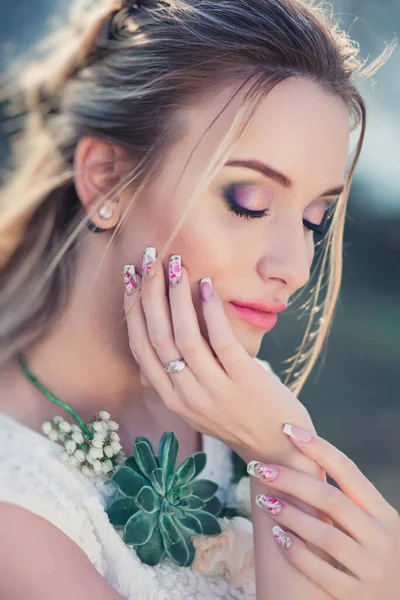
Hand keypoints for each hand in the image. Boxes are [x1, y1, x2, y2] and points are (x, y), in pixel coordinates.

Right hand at [123, 251, 311, 463]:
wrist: (277, 449)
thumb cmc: (238, 418)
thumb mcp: (197, 405)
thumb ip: (177, 378)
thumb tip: (160, 337)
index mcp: (171, 398)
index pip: (141, 348)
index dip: (132, 310)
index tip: (130, 278)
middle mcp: (186, 395)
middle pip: (157, 337)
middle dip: (149, 294)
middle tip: (148, 259)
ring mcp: (214, 390)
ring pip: (184, 337)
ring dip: (176, 297)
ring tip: (176, 265)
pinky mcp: (243, 380)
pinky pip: (221, 340)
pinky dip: (211, 310)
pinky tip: (207, 285)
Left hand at [248, 424, 399, 599]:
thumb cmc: (375, 551)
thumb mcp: (375, 523)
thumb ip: (351, 500)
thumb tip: (309, 457)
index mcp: (384, 513)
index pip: (349, 471)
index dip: (318, 449)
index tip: (288, 431)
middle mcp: (380, 538)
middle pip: (330, 499)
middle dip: (291, 479)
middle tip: (258, 467)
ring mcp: (370, 569)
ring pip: (324, 535)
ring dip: (289, 514)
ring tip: (263, 500)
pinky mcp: (354, 595)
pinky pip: (320, 572)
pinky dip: (297, 551)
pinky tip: (277, 535)